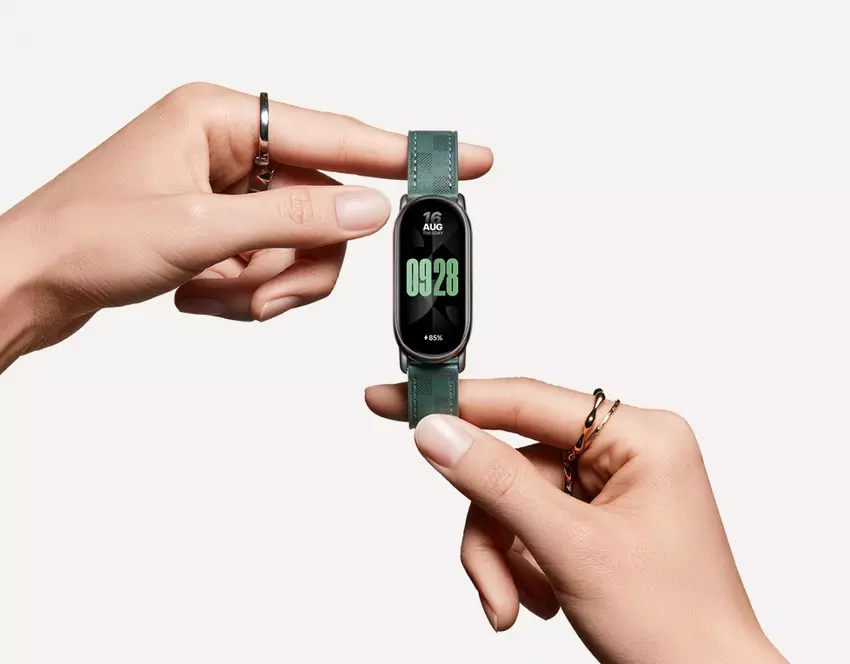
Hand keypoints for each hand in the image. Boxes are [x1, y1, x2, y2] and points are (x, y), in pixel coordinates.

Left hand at [0, 83, 492, 370]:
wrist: (27, 282)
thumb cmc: (83, 239)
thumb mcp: (198, 232)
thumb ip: (295, 219)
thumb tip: (370, 210)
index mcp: (223, 117)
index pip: (338, 133)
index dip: (406, 154)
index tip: (467, 157)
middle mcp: (232, 146)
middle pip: (324, 206)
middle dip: (295, 260)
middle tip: (254, 286)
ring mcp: (229, 189)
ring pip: (303, 244)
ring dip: (268, 283)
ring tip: (214, 292)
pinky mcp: (223, 226)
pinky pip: (274, 262)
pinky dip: (248, 291)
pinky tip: (199, 293)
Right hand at [365, 379, 787, 663]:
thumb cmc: (677, 627)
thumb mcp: (572, 549)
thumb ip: (497, 483)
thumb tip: (438, 433)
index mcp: (640, 436)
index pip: (524, 400)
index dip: (453, 401)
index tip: (391, 399)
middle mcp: (625, 452)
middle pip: (511, 462)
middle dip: (492, 526)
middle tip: (487, 577)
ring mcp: (610, 487)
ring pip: (512, 499)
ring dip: (502, 556)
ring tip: (514, 602)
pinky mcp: (595, 518)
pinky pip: (528, 523)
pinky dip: (518, 564)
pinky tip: (540, 597)